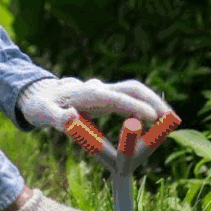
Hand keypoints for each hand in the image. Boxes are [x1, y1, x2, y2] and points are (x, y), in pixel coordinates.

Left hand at [17, 76, 171, 132]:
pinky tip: (160, 121)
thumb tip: (70, 118)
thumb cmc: (40, 106)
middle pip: (132, 88)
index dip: (134, 107)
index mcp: (86, 94)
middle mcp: (99, 88)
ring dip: (155, 103)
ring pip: (136, 91)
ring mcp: (106, 90)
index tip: (152, 118)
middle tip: (171, 119)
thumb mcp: (42, 114)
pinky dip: (148, 106)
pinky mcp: (109, 96)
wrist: (39, 95)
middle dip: (153, 101)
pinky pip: (133, 98)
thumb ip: (56, 118)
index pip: (115, 98)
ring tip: (171, 122)